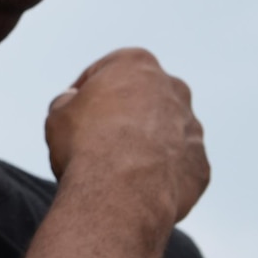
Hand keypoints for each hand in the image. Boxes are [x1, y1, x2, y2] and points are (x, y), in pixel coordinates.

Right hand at [44, 47, 208, 226]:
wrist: (120, 193)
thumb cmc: (86, 145)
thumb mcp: (58, 113)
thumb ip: (69, 101)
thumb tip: (74, 103)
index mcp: (137, 65)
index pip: (106, 71)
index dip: (85, 92)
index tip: (73, 112)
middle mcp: (172, 89)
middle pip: (142, 98)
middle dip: (123, 114)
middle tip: (95, 139)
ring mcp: (192, 128)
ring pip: (164, 132)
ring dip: (144, 144)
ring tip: (115, 169)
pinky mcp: (199, 165)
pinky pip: (176, 166)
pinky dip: (160, 174)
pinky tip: (135, 187)